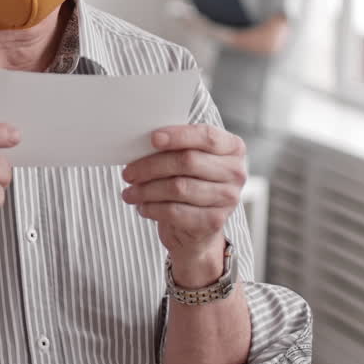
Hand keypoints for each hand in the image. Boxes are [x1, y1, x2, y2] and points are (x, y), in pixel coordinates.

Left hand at [121, 125, 246, 285]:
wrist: (197, 228)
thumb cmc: (187, 183)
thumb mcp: (185, 161)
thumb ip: (173, 148)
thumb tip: (141, 143)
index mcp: (232, 148)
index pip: (207, 136)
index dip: (179, 136)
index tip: (153, 138)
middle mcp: (235, 172)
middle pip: (188, 161)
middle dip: (151, 166)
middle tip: (128, 173)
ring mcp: (228, 198)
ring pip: (179, 187)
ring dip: (146, 190)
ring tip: (129, 193)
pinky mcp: (215, 221)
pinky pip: (176, 211)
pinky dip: (153, 208)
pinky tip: (142, 207)